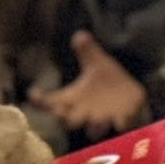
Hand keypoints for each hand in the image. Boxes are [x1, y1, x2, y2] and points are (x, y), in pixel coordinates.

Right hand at [31, 31, 148, 137]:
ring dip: (95, 125)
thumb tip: (80, 34)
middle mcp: (84, 114)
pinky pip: (120, 126)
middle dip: (64, 119)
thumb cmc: (108, 82)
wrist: (132, 97)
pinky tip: (122, 121)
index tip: (33, 93)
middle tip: (59, 114)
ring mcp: (103, 120)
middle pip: (68, 121)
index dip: (40, 101)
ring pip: (94, 129)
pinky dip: (121, 124)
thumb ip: (87, 51)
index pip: (51, 102)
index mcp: (73, 100)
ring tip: (97, 119)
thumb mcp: (97, 64)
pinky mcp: (123, 121)